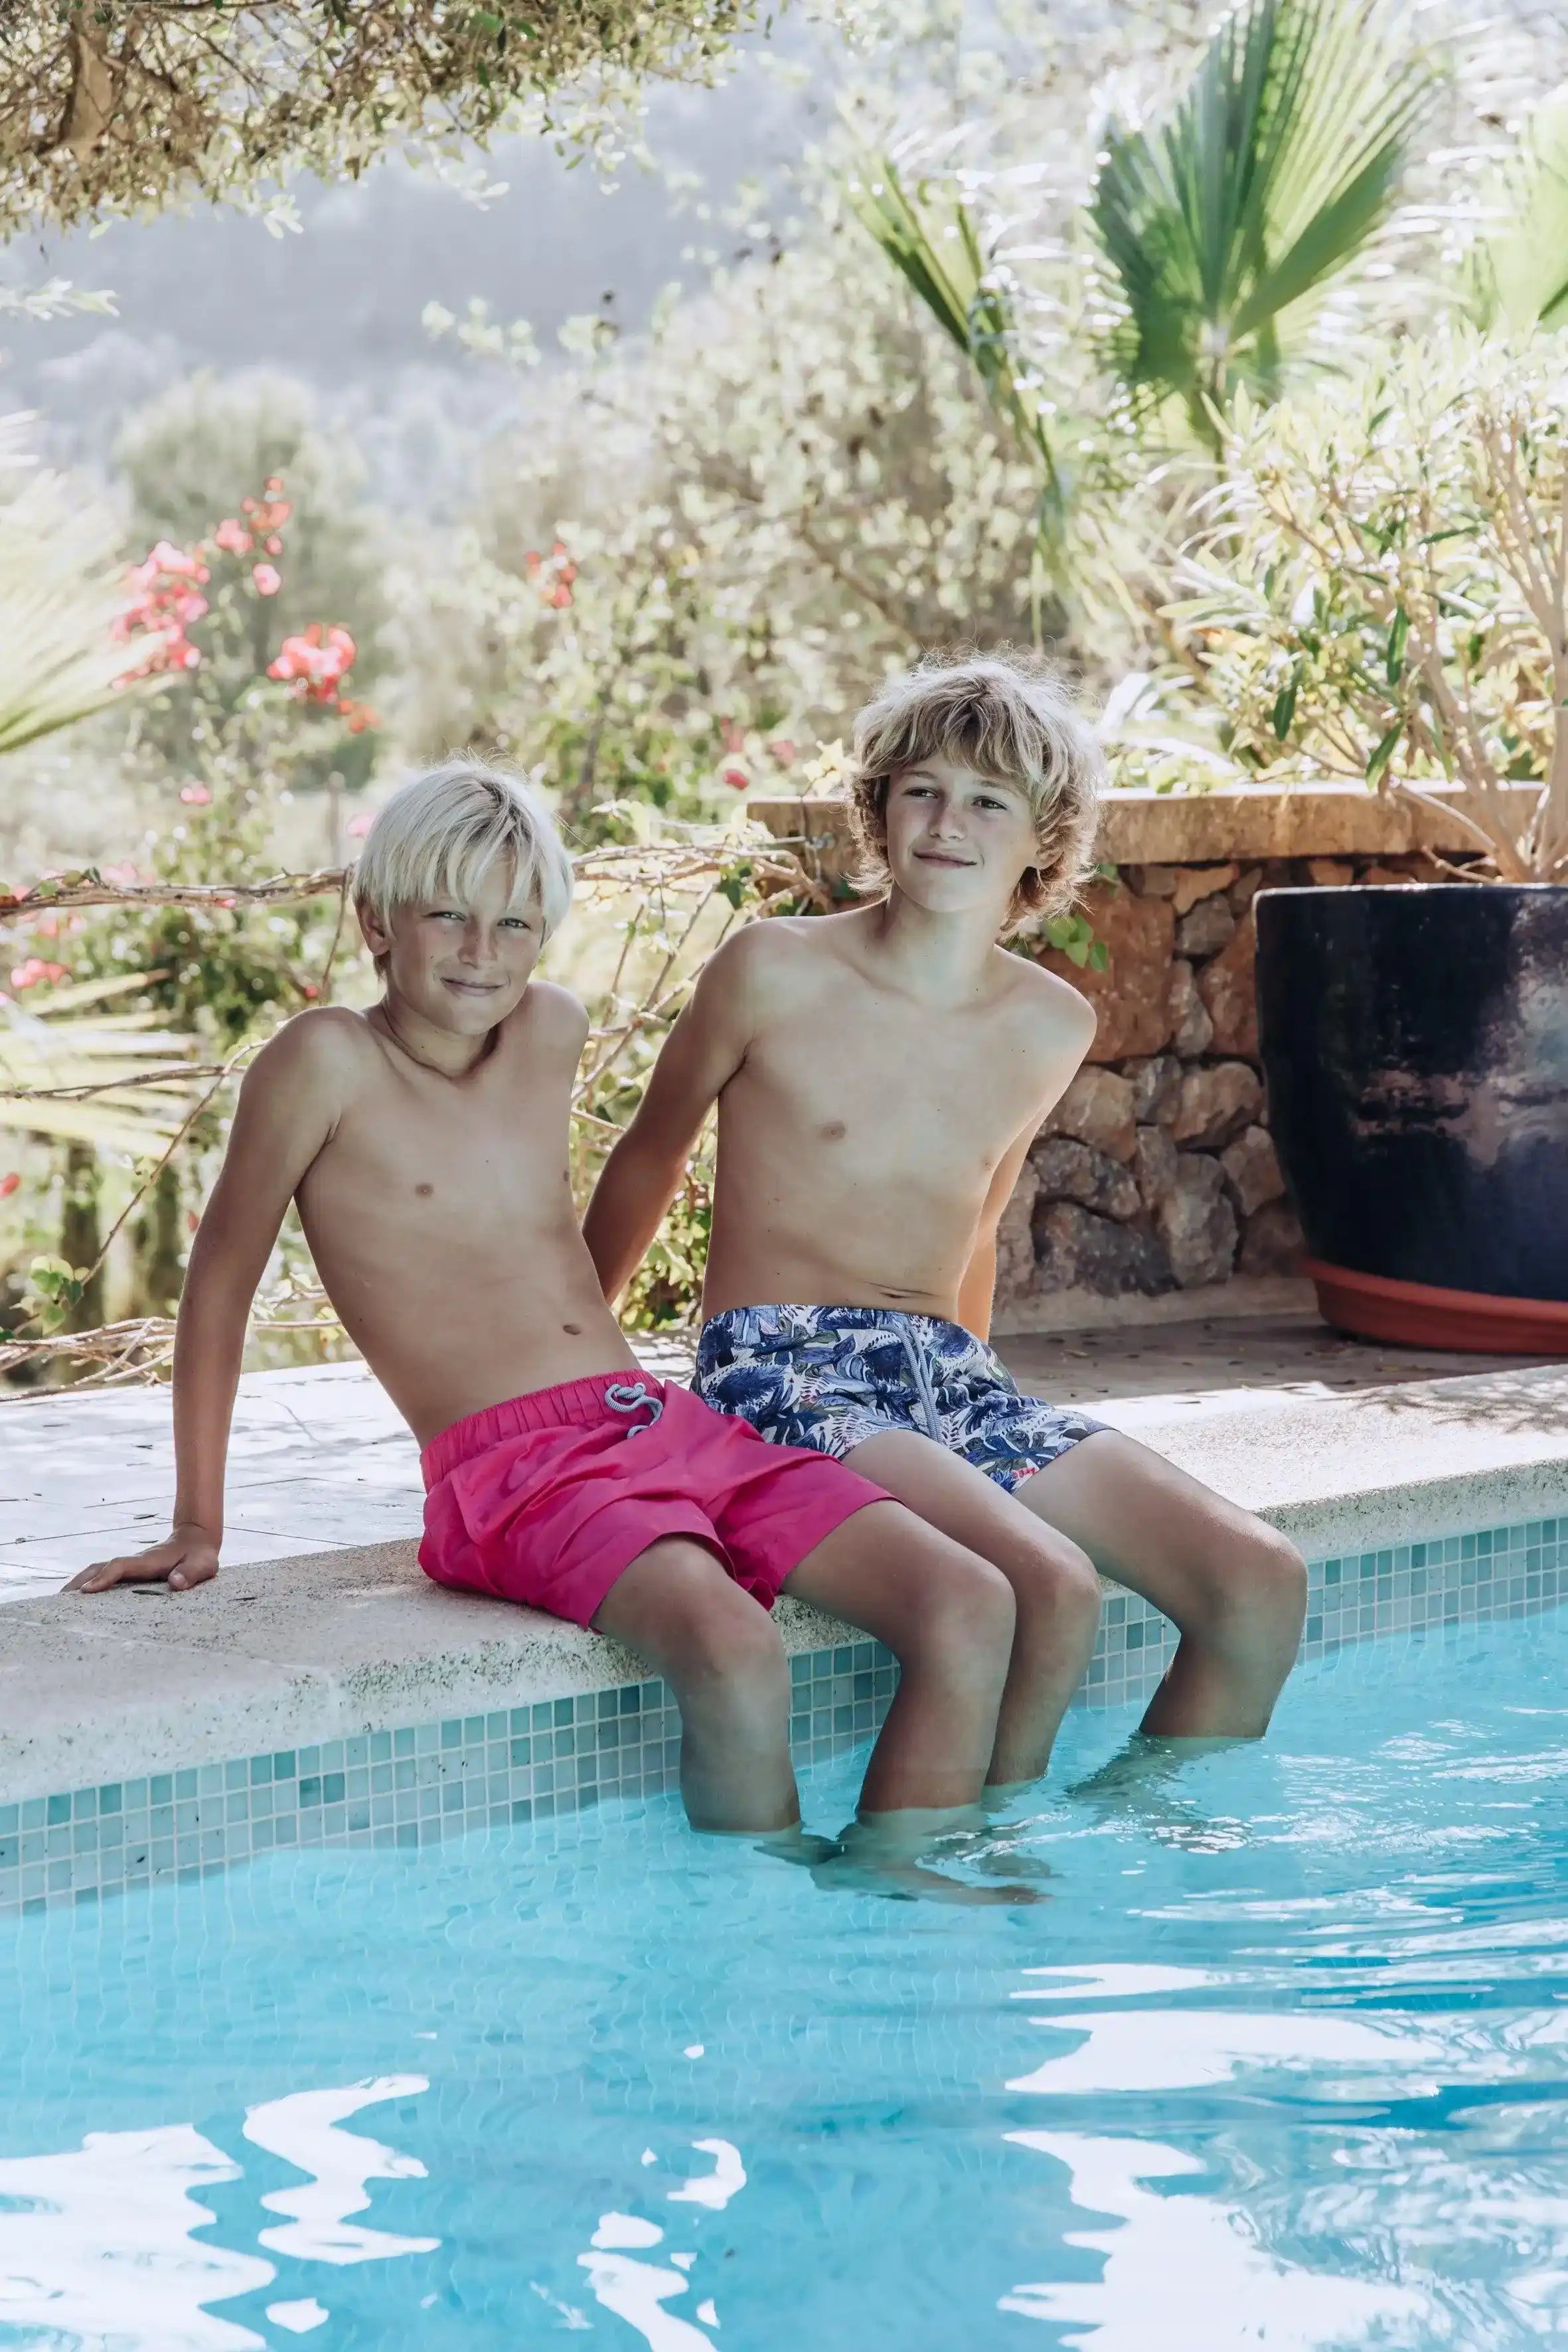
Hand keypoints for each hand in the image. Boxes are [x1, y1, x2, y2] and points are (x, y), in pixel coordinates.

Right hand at [64, 1522, 220, 1594]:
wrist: (197, 1539)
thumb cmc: (200, 1556)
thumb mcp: (203, 1565)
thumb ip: (191, 1573)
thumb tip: (176, 1583)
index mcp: (148, 1561)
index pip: (120, 1567)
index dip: (104, 1578)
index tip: (86, 1592)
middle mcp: (135, 1562)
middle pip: (100, 1567)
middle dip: (79, 1582)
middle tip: (58, 1602)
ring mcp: (131, 1566)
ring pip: (98, 1570)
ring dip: (79, 1583)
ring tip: (60, 1604)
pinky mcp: (131, 1572)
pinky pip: (105, 1576)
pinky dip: (88, 1584)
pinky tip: (79, 1600)